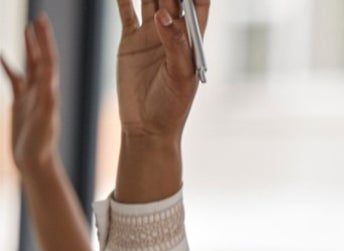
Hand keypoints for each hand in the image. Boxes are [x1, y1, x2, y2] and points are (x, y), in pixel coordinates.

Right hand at [2, 16, 59, 175]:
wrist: (35, 161)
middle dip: (40, 39)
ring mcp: (32, 96)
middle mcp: (43, 91)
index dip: (44, 41)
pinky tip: (0, 56)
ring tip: (26, 29)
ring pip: (30, 66)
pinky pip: (15, 79)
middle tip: (39, 18)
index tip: (41, 22)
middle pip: (42, 58)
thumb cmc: (40, 144)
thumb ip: (45, 103)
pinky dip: (9, 66)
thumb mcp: (43, 122)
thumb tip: (47, 84)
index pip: (47, 60)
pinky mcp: (21, 103)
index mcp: (48, 92)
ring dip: (29, 48)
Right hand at [114, 0, 208, 144]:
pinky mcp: (130, 40)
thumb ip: (175, 45)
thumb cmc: (172, 107)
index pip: (197, 6)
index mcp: (191, 41)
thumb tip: (166, 15)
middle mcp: (172, 33)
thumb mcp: (180, 77)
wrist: (147, 127)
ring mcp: (151, 35)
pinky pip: (126, 11)